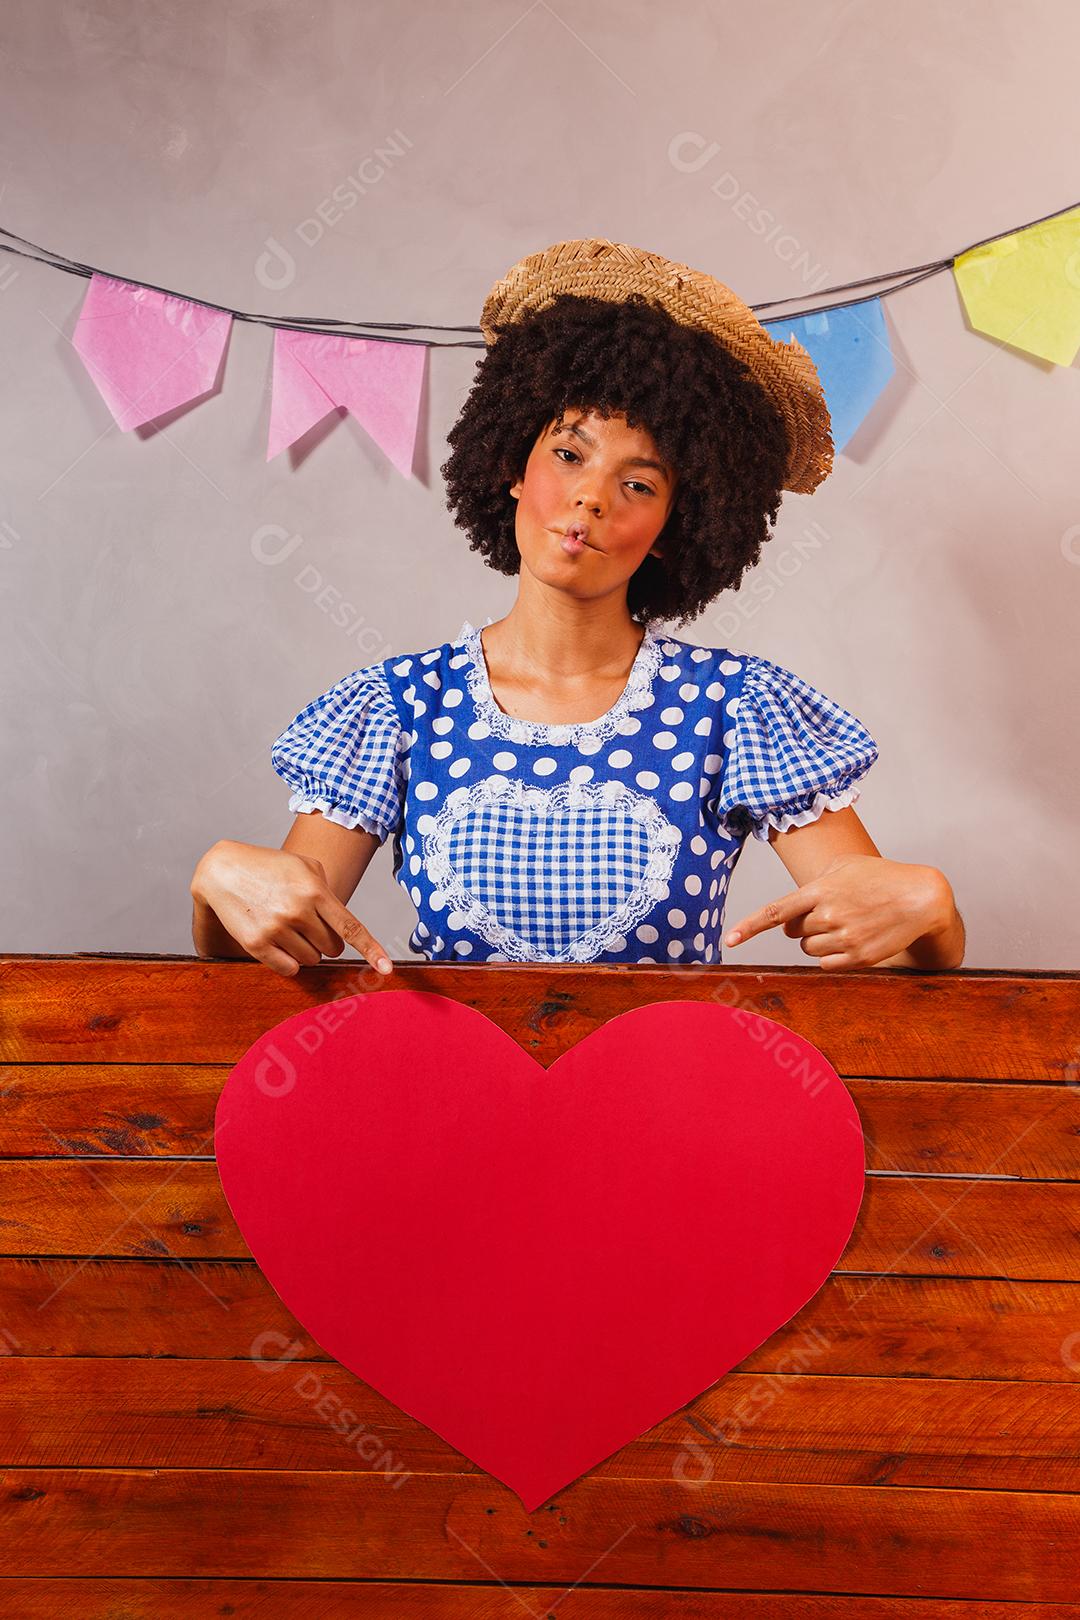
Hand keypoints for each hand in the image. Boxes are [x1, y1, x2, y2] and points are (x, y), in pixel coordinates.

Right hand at [191, 840, 394, 979]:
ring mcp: (276, 929)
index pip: (350, 927)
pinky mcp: (256, 944)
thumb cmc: (269, 867)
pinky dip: (289, 962)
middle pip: (332, 948)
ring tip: (287, 926)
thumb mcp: (304, 865)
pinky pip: (289, 969)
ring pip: (311, 960)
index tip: (386, 969)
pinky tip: (278, 942)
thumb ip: (328, 891)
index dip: (371, 950)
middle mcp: (297, 911)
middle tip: (307, 923)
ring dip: (306, 950)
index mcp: (315, 890)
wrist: (222, 870)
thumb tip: (342, 925)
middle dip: (326, 940)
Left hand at [723, 854, 951, 969]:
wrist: (921, 897)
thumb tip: (795, 906)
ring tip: (848, 923)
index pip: (775, 912)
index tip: (729, 940)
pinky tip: (853, 939)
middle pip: (792, 933)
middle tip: (830, 913)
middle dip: (803, 925)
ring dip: (819, 940)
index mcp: (820, 891)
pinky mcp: (858, 958)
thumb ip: (816, 881)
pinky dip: (833, 956)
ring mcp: (844, 938)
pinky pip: (826, 964)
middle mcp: (828, 916)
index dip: (749, 927)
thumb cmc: (882, 877)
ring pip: (808, 949)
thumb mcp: (845, 865)